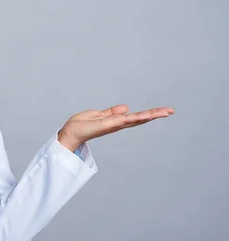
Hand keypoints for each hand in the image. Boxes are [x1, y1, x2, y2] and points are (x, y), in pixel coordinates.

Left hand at [57, 104, 174, 151]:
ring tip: (164, 112)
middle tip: (171, 111)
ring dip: (149, 115)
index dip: (150, 114)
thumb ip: (111, 112)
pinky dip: (133, 118)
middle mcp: (117, 124)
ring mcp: (113, 125)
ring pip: (134, 120)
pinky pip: (122, 120)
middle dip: (155, 115)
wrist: (69, 133)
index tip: (164, 111)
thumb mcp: (98, 115)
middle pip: (139, 119)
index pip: (135, 117)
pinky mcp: (106, 125)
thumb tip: (126, 107)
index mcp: (116, 121)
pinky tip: (144, 115)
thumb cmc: (81, 125)